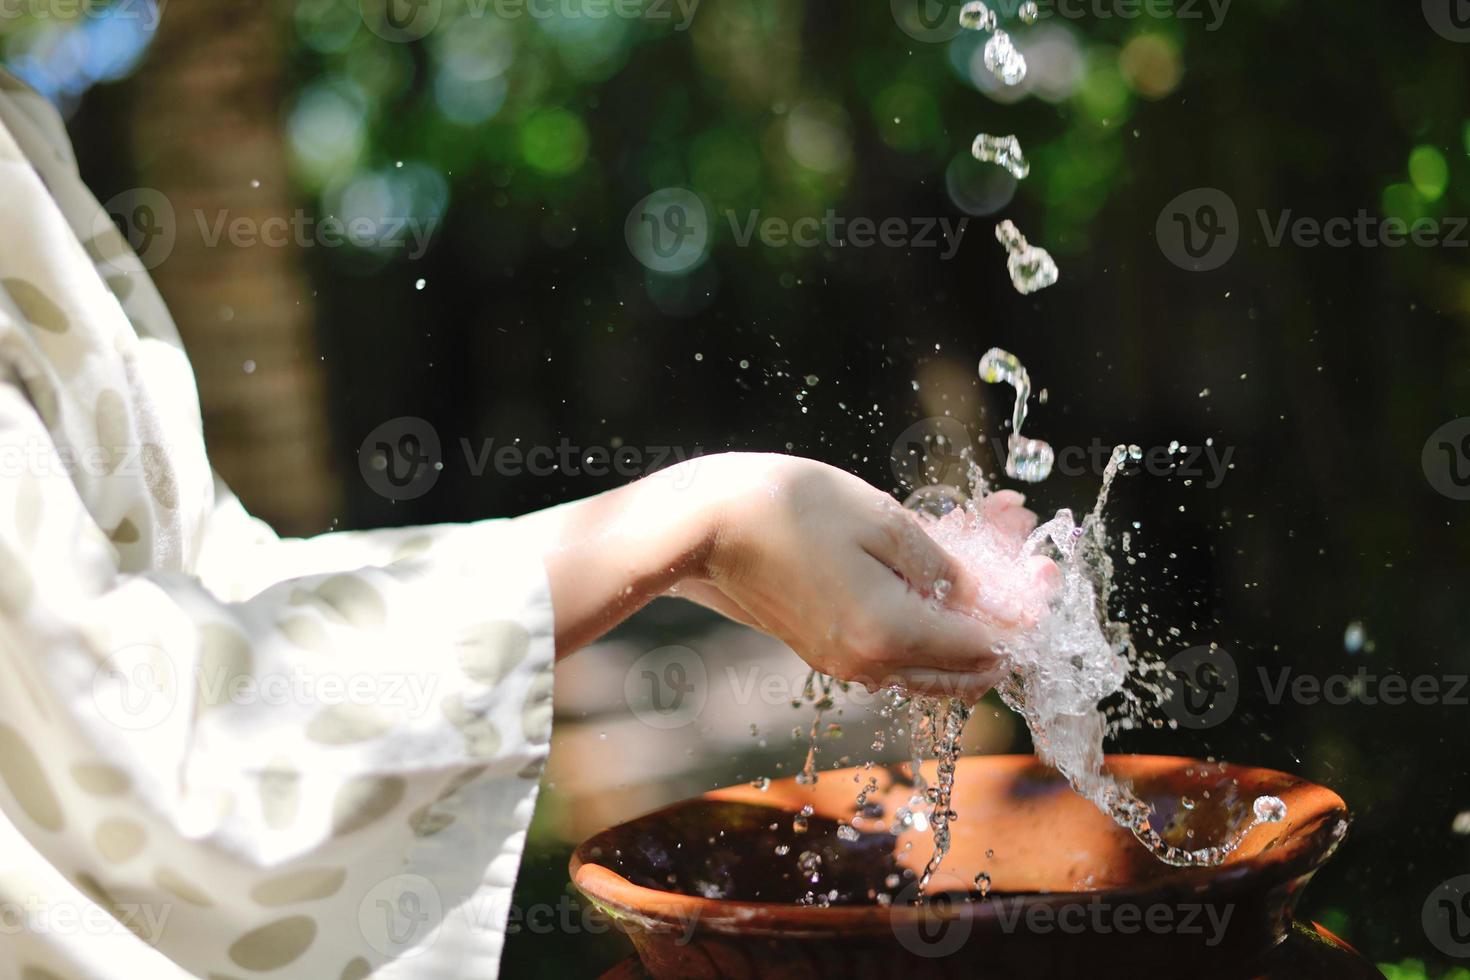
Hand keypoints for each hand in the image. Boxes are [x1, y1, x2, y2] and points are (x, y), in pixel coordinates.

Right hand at [669, 454, 1056, 698]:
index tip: (1047, 570)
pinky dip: (931, 609)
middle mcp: (871, 664)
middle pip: (967, 667)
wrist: (704, 525)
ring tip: (990, 538)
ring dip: (971, 608)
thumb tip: (996, 604)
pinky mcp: (828, 647)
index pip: (988, 645)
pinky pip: (899, 644)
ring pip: (935, 658)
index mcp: (890, 635)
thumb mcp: (883, 523)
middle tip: (1030, 561)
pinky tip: (940, 556)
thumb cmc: (791, 509)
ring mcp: (846, 661)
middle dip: (1007, 615)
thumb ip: (947, 569)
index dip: (1026, 611)